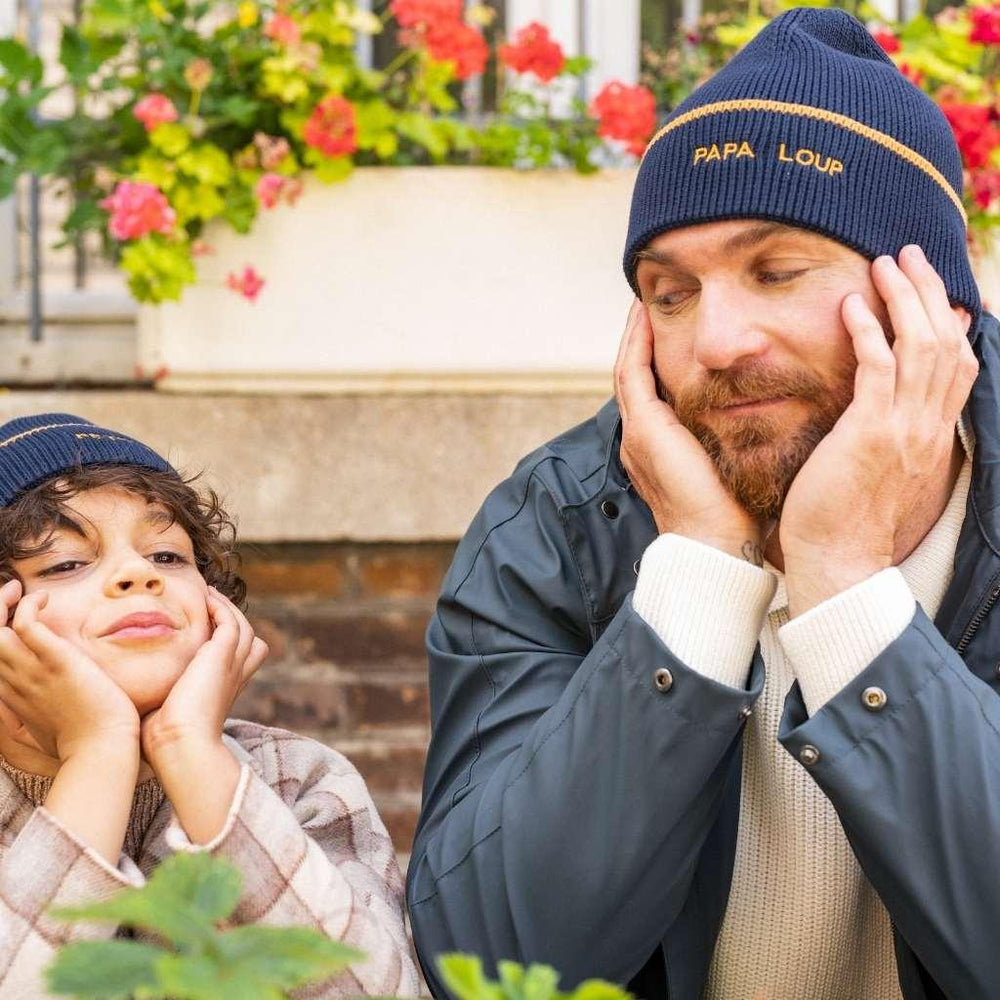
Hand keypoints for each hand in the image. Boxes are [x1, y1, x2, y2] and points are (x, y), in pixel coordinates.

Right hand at [0, 579, 139, 760]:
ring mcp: (31, 672)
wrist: (100, 749)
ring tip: (20, 590)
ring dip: (2, 603)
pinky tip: (45, 598)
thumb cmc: (83, 740)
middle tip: (8, 594)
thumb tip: (47, 700)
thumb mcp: (48, 724)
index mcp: (9, 697)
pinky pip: (26, 624)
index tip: (5, 621)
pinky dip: (29, 605)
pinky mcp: (54, 662)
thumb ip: (38, 707)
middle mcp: (12, 683)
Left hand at [140, 588, 266, 764]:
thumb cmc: (164, 741)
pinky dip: (221, 608)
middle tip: (211, 605)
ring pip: (243, 628)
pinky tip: (204, 600)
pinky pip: (230, 622)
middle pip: (250, 643)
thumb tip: (127, 704)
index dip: (230, 646)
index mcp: (223, 692)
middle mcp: (232, 677)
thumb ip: (156, 703)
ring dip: (227, 609)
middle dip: (233, 623)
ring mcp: (231, 665)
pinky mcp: (222, 654)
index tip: (207, 632)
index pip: (242, 663)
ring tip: (208, 594)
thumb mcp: (163, 717)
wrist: (179, 744)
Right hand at [615, 297, 764, 561]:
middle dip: (638, 339)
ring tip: (642, 302)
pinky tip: (645, 316)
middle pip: (633, 375)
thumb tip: (774, 420)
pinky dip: (636, 342)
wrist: (716, 543)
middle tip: (647, 304)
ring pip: (627, 369)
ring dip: (633, 333)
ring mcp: (637, 432)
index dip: (656, 358)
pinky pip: (632, 373)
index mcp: (659, 448)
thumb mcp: (737, 468)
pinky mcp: (645, 429)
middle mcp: (640, 438)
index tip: (669, 328)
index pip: (652, 392)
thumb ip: (741, 441)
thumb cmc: (735, 514)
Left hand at [780, 246, 976, 613]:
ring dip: (904, 299)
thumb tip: (884, 405)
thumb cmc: (850, 519)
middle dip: (929, 293)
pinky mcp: (870, 434)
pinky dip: (869, 333)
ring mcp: (904, 429)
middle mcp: (928, 427)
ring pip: (920, 347)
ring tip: (885, 263)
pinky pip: (877, 370)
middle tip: (910, 255)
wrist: (840, 561)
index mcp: (933, 435)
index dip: (951, 323)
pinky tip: (852, 306)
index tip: (940, 291)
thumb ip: (891, 433)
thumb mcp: (883, 470)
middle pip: (945, 343)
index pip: (958, 367)